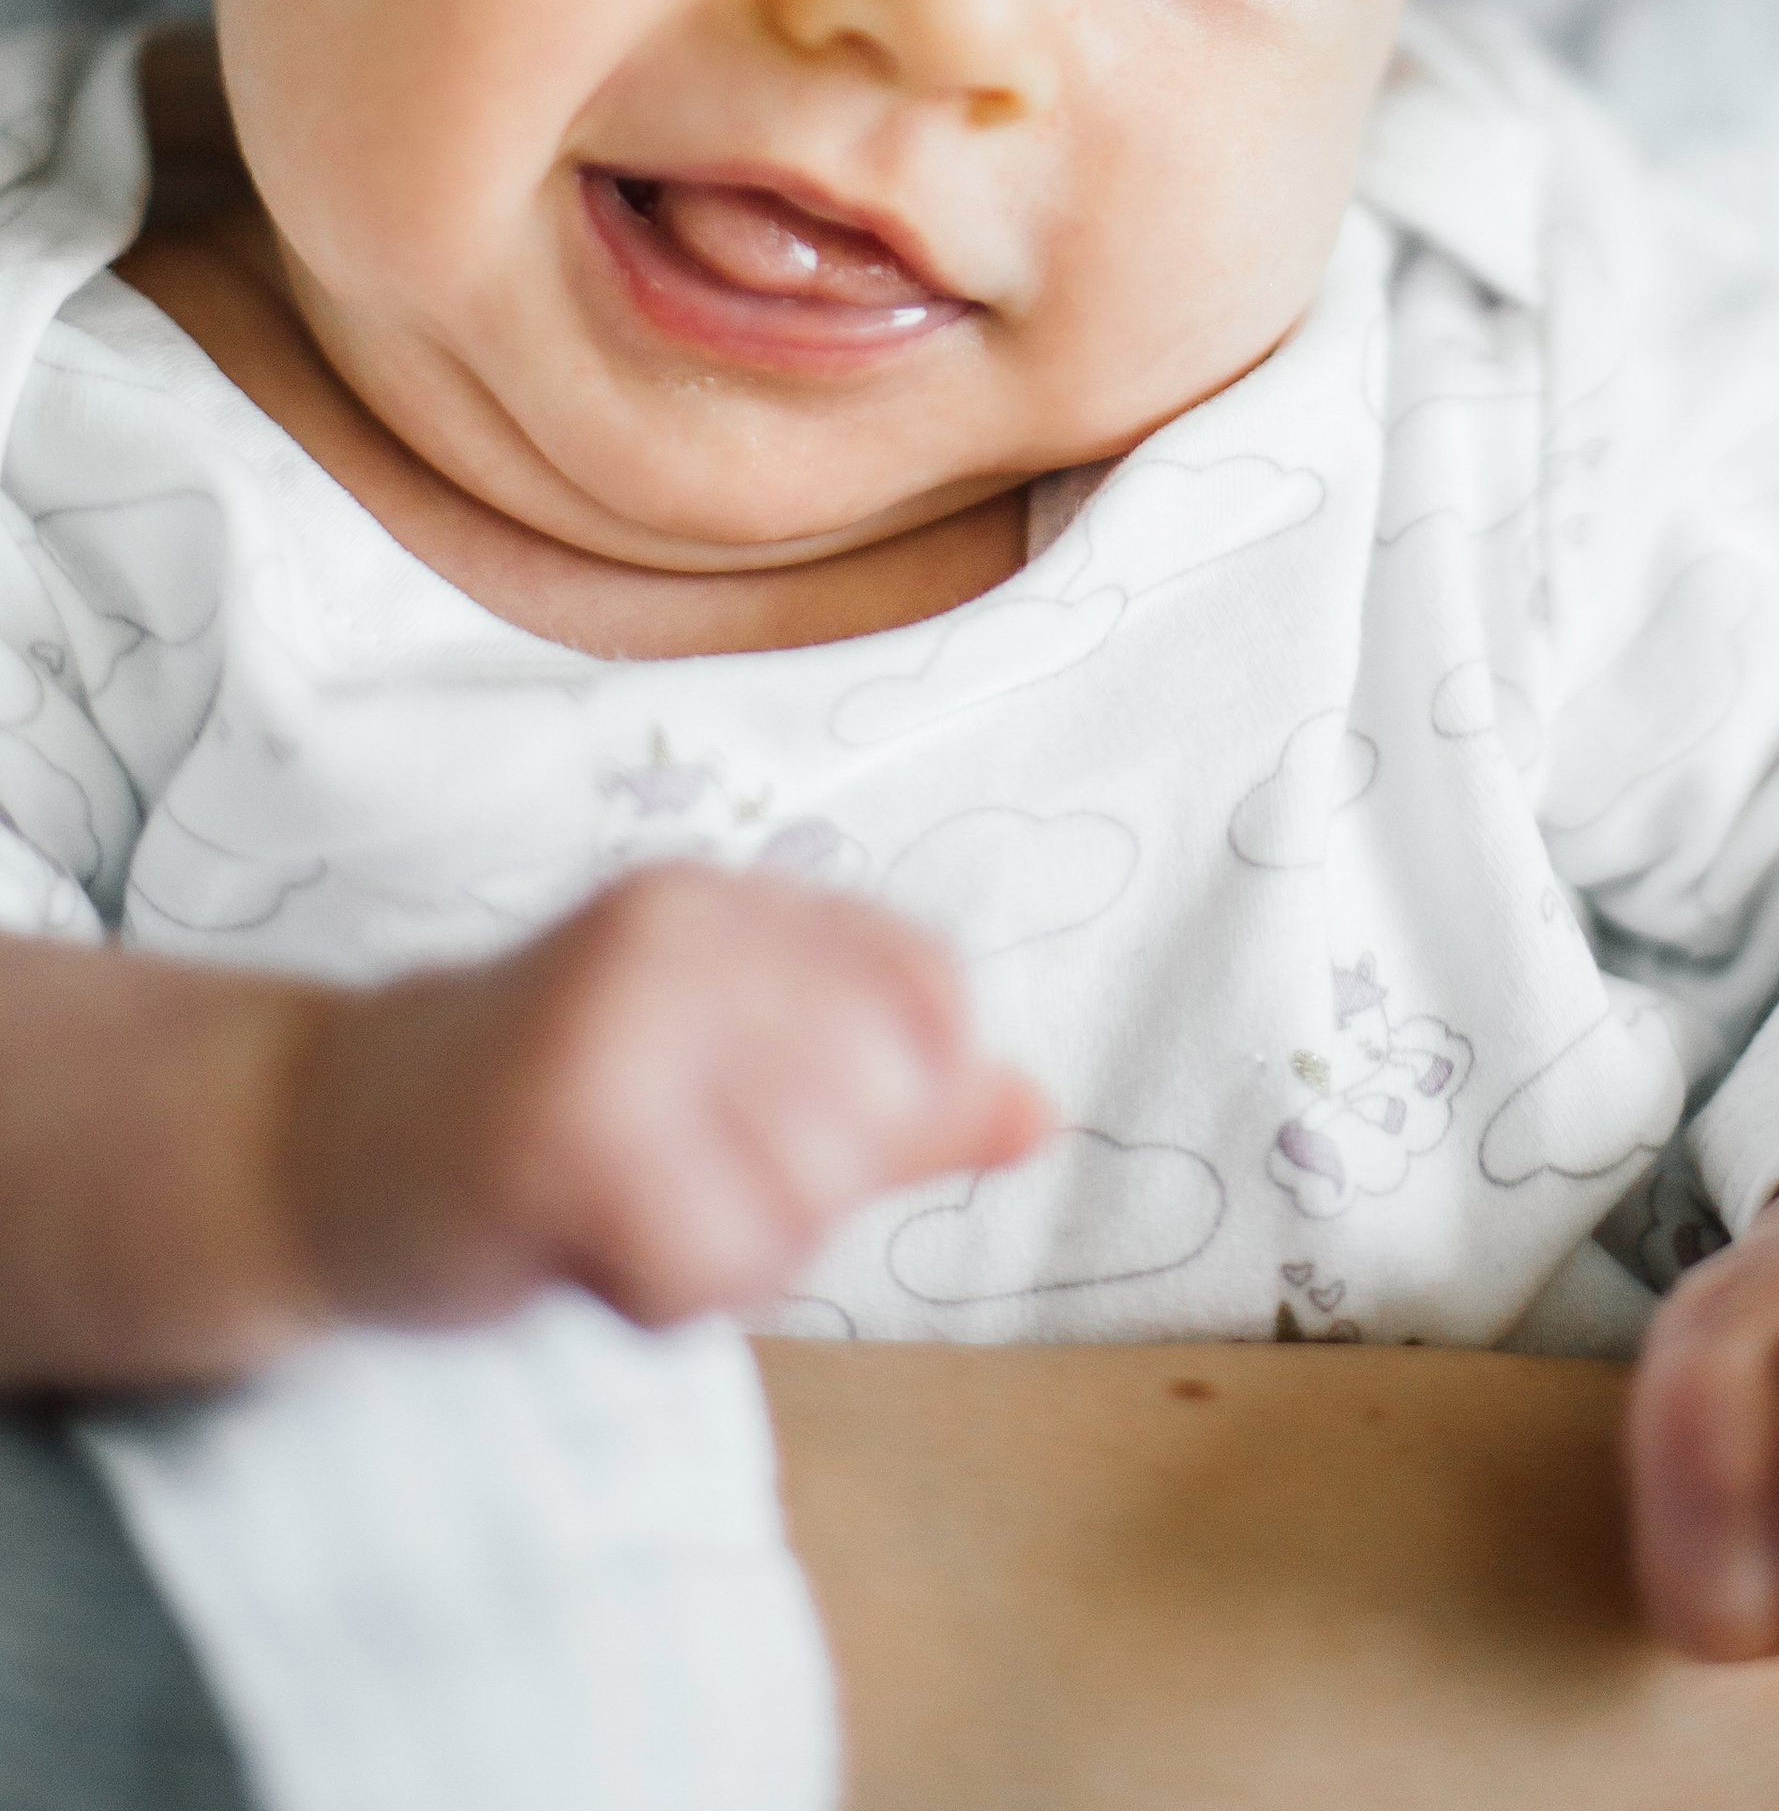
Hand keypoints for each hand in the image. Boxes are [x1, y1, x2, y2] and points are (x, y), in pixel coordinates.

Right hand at [276, 862, 1049, 1334]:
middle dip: (813, 1192)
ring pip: (800, 1187)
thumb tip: (1040, 1109)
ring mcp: (606, 1025)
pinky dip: (664, 1295)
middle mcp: (675, 936)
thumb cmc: (546, 1116)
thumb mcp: (728, 1077)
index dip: (911, 1093)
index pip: (929, 986)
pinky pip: (702, 1261)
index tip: (810, 1134)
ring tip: (633, 1217)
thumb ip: (887, 1097)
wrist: (314, 1141)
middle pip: (880, 1099)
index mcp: (729, 905)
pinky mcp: (546, 1133)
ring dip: (734, 1252)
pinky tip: (586, 1255)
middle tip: (693, 1188)